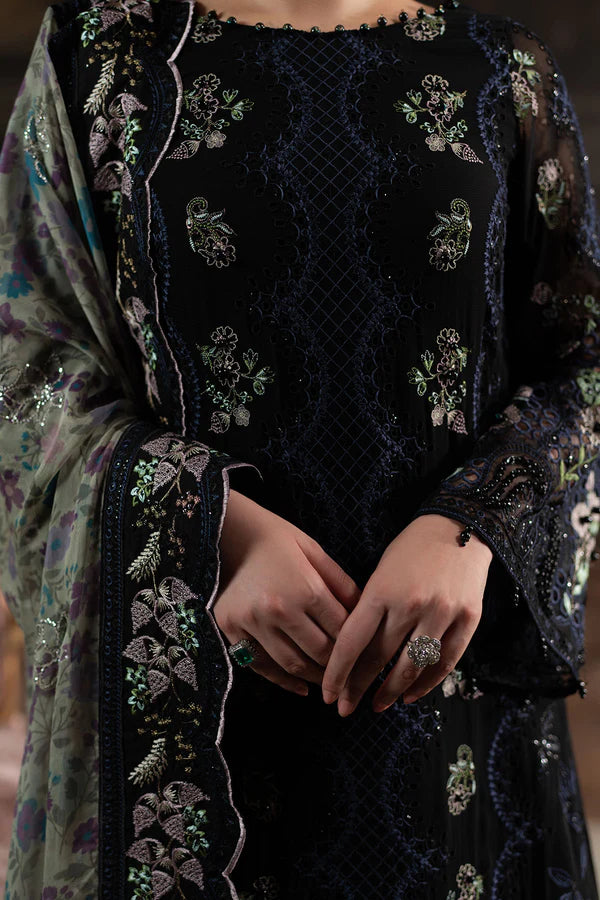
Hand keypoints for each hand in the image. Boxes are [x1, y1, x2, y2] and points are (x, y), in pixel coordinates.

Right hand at [213, 488, 360, 695]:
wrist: (228, 532)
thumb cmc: (276, 539)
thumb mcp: (313, 551)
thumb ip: (340, 583)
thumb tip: (364, 612)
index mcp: (306, 588)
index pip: (340, 629)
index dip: (356, 645)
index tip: (365, 657)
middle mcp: (280, 610)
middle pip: (319, 652)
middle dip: (339, 668)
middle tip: (352, 678)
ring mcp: (252, 622)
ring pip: (292, 664)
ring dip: (314, 678)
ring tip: (329, 684)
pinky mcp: (231, 629)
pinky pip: (260, 664)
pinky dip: (282, 680)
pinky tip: (300, 687)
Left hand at [321, 514, 492, 715]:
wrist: (460, 528)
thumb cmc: (413, 548)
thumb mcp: (381, 571)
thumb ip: (370, 609)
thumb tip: (353, 651)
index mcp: (382, 590)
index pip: (353, 642)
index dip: (338, 673)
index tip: (328, 694)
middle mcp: (411, 604)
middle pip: (380, 659)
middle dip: (359, 688)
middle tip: (346, 707)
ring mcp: (442, 613)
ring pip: (412, 667)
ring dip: (391, 691)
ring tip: (378, 705)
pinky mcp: (467, 620)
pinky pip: (444, 663)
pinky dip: (426, 684)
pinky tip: (411, 695)